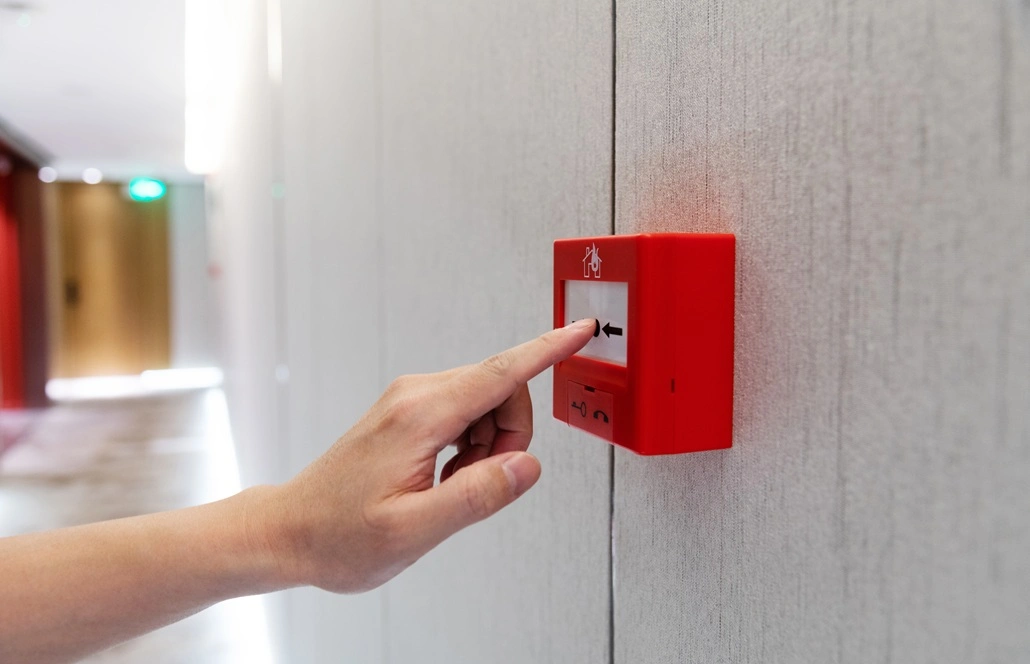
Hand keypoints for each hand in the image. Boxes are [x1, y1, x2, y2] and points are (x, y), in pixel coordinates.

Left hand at [258, 318, 595, 592]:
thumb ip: (475, 496)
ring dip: (490, 447)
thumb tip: (527, 466)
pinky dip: (471, 447)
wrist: (290, 531)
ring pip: (486, 404)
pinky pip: (465, 415)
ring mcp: (410, 402)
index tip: (580, 332)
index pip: (501, 372)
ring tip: (454, 490)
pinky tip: (446, 481)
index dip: (548, 350)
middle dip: (511, 436)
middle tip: (483, 485)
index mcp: (420, 416)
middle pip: (501, 390)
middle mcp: (415, 396)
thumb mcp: (412, 531)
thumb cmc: (338, 535)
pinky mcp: (408, 414)